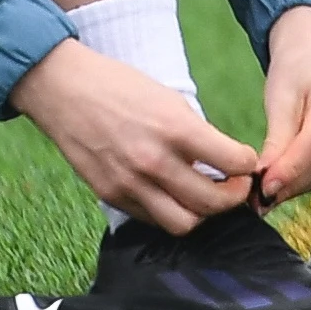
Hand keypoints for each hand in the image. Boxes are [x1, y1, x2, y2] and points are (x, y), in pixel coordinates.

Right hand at [10, 39, 260, 233]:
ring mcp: (131, 183)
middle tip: (233, 186)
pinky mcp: (111, 194)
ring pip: (185, 224)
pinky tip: (170, 194)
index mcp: (175, 128)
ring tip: (201, 195)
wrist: (62, 87)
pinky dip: (168, 211)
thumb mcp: (167, 98)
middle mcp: (155, 161)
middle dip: (233, 197)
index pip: (234, 162)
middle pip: (214, 203)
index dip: (248, 164)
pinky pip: (152, 219)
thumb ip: (195, 133)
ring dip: (200, 213)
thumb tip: (222, 161)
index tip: (245, 162)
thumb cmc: (118, 85)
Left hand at [254, 5, 310, 205]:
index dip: (290, 170)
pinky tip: (288, 181)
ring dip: (299, 186)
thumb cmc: (296, 71)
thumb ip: (275, 141)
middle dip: (290, 183)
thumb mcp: (279, 97)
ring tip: (267, 193)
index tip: (262, 188)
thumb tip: (264, 183)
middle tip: (258, 198)